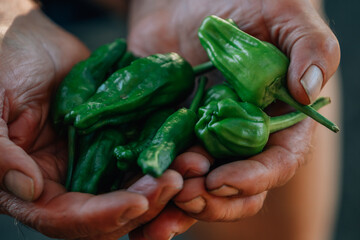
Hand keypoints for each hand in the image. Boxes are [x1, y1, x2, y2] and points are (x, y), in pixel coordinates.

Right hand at [0, 2, 182, 238]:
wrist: (33, 44)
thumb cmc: (4, 70)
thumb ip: (1, 153)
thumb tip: (29, 189)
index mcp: (32, 186)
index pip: (68, 217)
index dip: (103, 215)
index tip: (139, 203)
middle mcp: (67, 182)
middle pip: (109, 211)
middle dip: (145, 202)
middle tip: (175, 182)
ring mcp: (94, 164)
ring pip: (132, 189)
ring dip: (163, 186)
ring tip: (190, 167)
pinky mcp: (115, 143)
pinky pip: (142, 159)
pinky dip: (164, 160)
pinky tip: (186, 152)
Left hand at [127, 0, 339, 237]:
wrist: (183, 2)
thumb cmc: (239, 2)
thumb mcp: (281, 12)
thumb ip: (310, 46)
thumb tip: (308, 91)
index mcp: (275, 118)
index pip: (276, 163)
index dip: (254, 178)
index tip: (222, 179)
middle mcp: (240, 137)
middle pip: (237, 187)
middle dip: (214, 198)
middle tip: (186, 192)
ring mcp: (203, 139)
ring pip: (198, 187)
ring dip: (180, 203)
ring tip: (158, 203)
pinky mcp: (170, 135)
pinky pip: (162, 169)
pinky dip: (151, 189)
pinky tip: (136, 198)